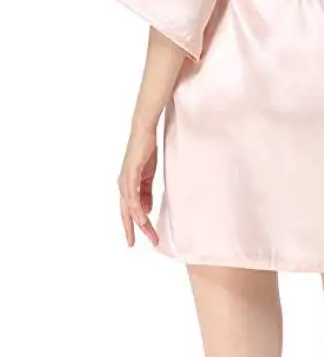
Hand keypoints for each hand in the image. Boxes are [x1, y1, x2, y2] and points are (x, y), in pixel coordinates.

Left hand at [118, 127, 159, 247]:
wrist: (143, 131)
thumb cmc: (145, 150)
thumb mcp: (147, 175)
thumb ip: (146, 192)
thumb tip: (146, 209)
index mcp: (127, 185)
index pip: (128, 210)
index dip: (131, 225)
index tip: (138, 238)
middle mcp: (123, 185)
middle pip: (126, 213)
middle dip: (131, 230)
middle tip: (132, 245)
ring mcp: (125, 180)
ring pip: (130, 207)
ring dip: (139, 222)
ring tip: (148, 234)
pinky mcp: (130, 174)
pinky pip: (133, 196)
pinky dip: (137, 208)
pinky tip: (142, 218)